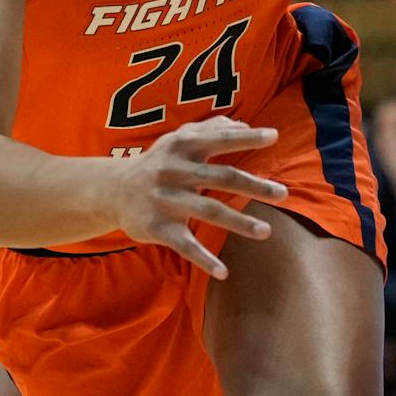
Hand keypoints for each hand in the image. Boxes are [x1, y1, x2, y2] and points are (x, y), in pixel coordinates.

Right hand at [101, 119, 288, 279]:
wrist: (112, 189)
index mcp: (182, 145)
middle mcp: (174, 170)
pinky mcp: (157, 227)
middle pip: (221, 177)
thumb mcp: (178, 140)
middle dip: (253, 186)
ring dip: (239, 223)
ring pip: (208, 211)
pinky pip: (184, 245)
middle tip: (283, 194)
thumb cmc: (157, 162)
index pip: (220, 139)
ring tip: (266, 232)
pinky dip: (204, 259)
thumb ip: (209, 130)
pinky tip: (224, 272)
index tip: (274, 137)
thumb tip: (242, 124)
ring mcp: (165, 199)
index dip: (247, 138)